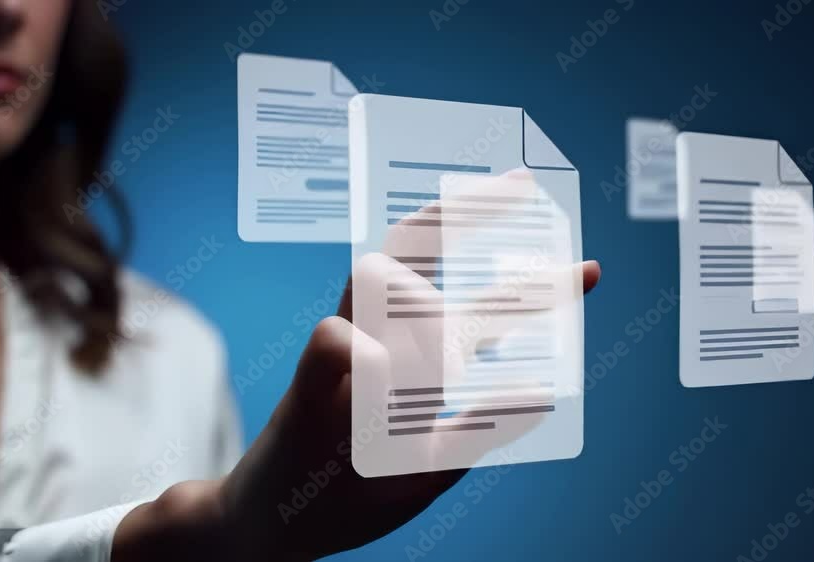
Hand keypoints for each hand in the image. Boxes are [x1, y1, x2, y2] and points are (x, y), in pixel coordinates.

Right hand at [113, 171, 600, 560]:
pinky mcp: (302, 392)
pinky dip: (373, 360)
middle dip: (468, 213)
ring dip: (427, 314)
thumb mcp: (433, 464)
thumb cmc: (352, 493)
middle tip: (529, 203)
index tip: (533, 193)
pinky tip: (389, 391)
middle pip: (409, 247)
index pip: (442, 271)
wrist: (270, 530)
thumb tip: (543, 391)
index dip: (483, 226)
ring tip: (443, 376)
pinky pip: (334, 341)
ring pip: (376, 278)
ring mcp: (334, 361)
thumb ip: (481, 428)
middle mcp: (370, 340)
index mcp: (403, 354)